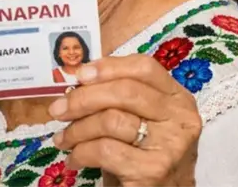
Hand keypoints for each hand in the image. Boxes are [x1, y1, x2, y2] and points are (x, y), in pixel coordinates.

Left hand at [50, 55, 200, 186]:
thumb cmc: (141, 152)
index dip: (109, 67)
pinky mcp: (153, 170)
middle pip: (125, 92)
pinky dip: (81, 152)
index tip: (80, 74)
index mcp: (177, 98)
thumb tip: (77, 80)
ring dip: (76, 130)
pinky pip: (105, 150)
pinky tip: (75, 159)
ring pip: (111, 120)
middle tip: (57, 110)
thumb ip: (116, 96)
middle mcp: (180, 118)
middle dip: (82, 99)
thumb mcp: (137, 118)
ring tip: (64, 139)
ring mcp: (170, 145)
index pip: (145, 67)